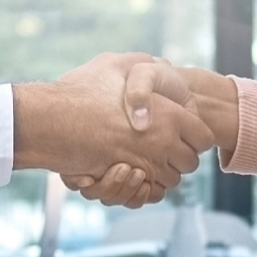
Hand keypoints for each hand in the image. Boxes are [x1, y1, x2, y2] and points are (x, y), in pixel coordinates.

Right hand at [13, 53, 214, 196]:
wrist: (52, 121)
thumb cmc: (80, 92)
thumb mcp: (113, 64)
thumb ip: (140, 63)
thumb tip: (159, 61)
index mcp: (169, 115)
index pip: (204, 138)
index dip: (194, 135)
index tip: (179, 130)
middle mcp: (163, 144)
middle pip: (190, 163)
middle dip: (178, 157)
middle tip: (158, 144)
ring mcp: (146, 167)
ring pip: (170, 181)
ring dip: (158, 173)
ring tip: (138, 157)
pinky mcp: (127, 185)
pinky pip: (148, 195)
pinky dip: (142, 189)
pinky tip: (127, 171)